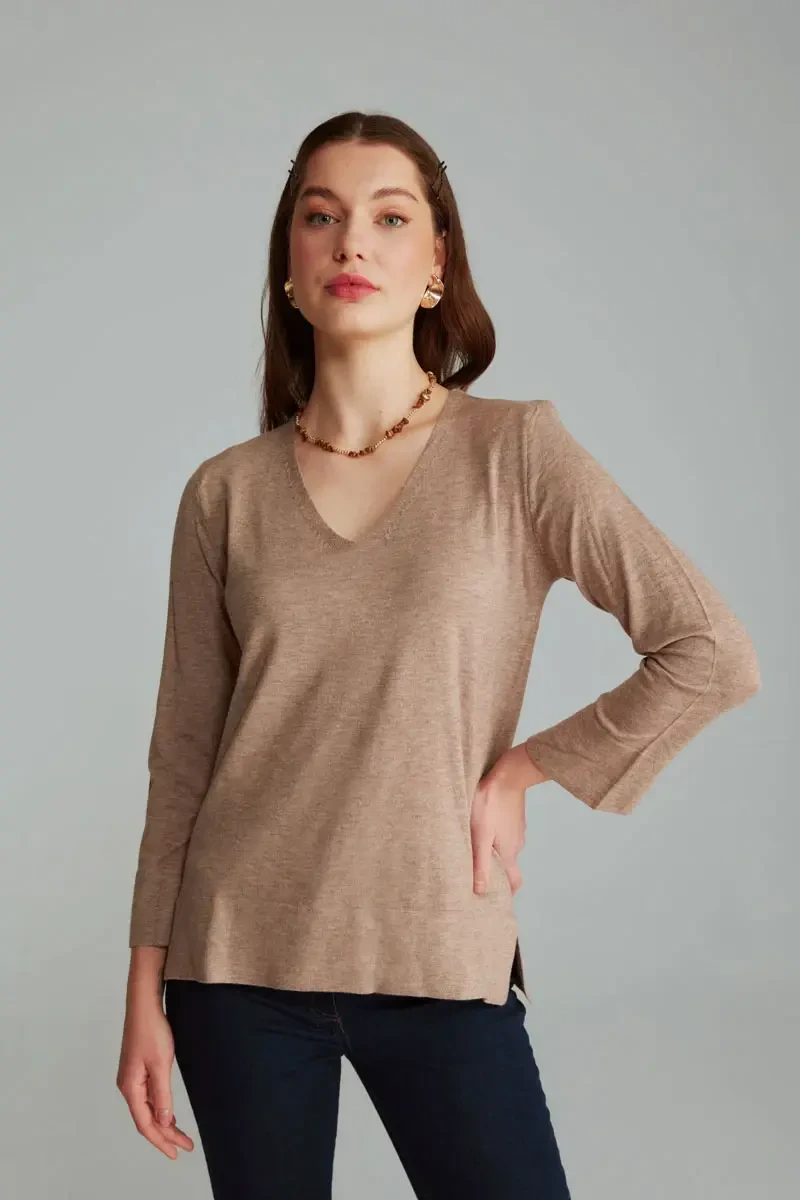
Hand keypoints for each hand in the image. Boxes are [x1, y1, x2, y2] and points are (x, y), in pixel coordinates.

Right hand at [117, 995, 194, 1160]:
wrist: (143, 1005)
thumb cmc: (151, 1030)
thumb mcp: (161, 1064)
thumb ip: (162, 1094)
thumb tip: (164, 1121)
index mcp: (130, 1088)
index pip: (145, 1123)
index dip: (161, 1140)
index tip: (176, 1152)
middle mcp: (128, 1086)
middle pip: (146, 1119)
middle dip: (165, 1135)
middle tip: (184, 1147)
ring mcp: (132, 1078)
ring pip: (147, 1108)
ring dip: (164, 1122)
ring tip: (180, 1136)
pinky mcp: (138, 1069)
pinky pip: (148, 1097)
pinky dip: (160, 1108)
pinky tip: (169, 1113)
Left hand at [471, 743, 547, 895]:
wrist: (509, 774)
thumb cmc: (490, 803)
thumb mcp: (480, 835)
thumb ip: (480, 863)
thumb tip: (480, 891)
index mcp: (509, 852)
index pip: (514, 882)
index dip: (507, 893)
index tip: (498, 900)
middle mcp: (517, 843)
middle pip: (510, 865)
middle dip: (498, 873)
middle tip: (481, 875)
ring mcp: (518, 829)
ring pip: (507, 847)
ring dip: (496, 852)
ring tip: (477, 850)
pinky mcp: (515, 816)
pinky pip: (507, 832)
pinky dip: (498, 836)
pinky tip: (485, 828)